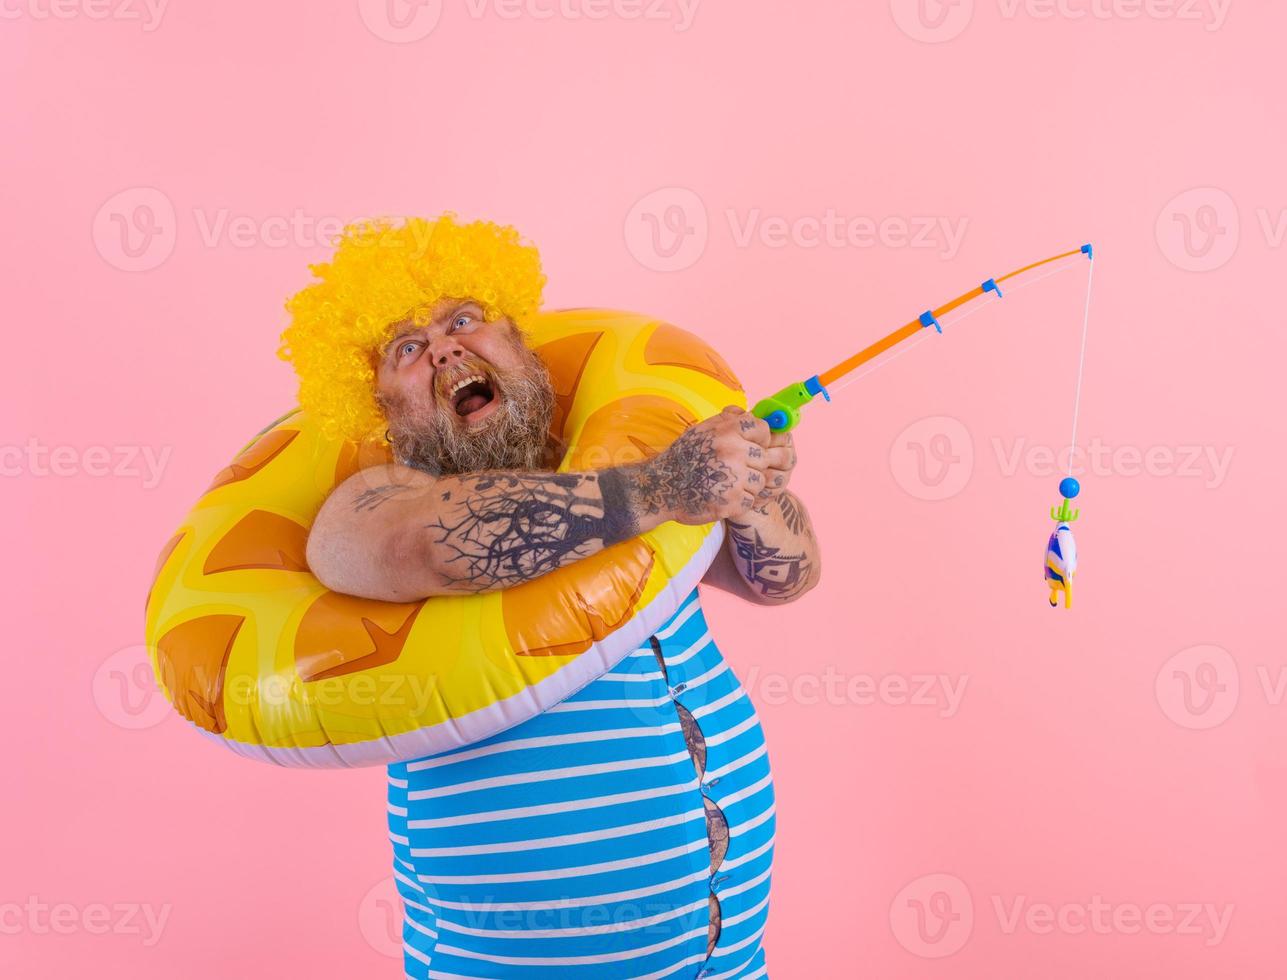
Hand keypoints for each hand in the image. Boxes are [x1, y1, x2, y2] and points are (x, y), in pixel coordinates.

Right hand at [636, 405, 791, 525]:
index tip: (749, 447)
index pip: (763, 429)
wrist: (662, 487)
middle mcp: (733, 452)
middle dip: (752, 465)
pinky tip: (723, 496)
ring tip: (726, 484)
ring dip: (747, 485)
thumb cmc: (683, 457)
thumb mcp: (701, 430)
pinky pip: (751, 500)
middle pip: (764, 458)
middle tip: (732, 471)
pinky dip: (739, 501)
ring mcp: (734, 478)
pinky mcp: (732, 501)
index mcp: (727, 431)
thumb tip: (746, 412)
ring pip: (760, 481)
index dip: (759, 439)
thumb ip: (727, 421)